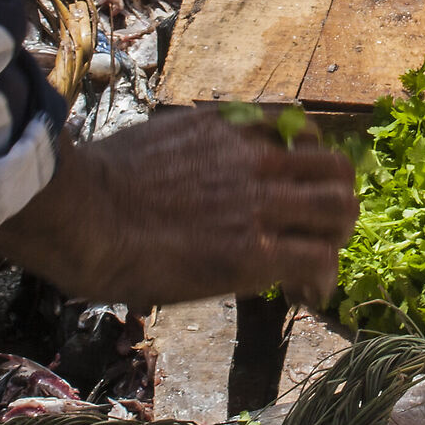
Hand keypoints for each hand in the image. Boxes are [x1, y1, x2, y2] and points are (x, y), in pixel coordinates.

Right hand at [0, 109, 358, 310]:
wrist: (85, 214)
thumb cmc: (99, 182)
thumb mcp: (156, 139)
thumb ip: (192, 146)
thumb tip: (195, 163)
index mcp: (231, 129)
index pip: (302, 135)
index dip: (311, 165)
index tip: (303, 188)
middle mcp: (257, 160)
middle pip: (335, 169)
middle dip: (338, 200)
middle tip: (326, 229)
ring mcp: (261, 205)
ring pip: (339, 211)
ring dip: (338, 237)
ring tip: (324, 263)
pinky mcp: (255, 252)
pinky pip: (317, 261)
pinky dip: (322, 278)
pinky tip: (308, 295)